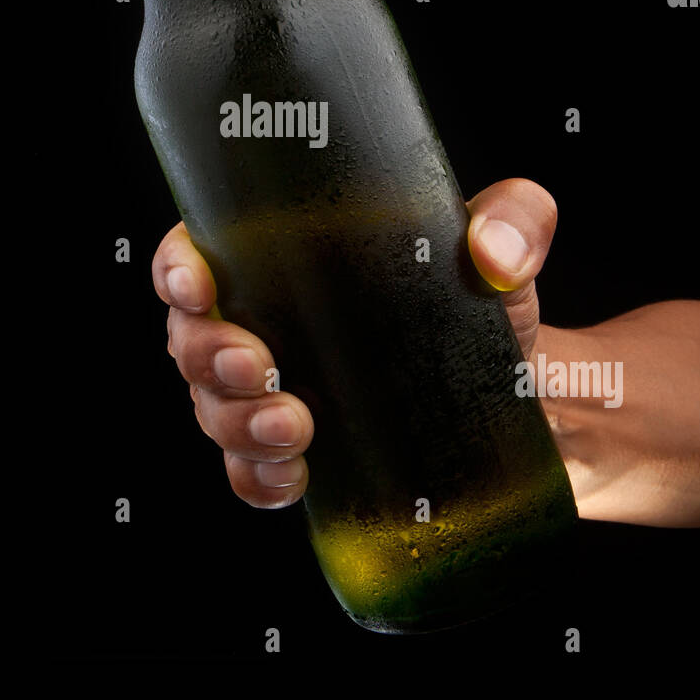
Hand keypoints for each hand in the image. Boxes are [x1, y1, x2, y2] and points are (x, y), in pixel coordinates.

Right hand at [152, 178, 555, 509]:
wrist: (523, 391)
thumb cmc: (490, 299)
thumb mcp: (508, 243)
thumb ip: (515, 220)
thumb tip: (494, 252)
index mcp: (285, 253)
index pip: (197, 249)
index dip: (177, 266)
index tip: (198, 283)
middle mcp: (262, 319)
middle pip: (191, 337)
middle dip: (208, 355)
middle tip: (259, 365)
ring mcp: (270, 392)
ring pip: (211, 408)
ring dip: (236, 422)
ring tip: (294, 425)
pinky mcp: (296, 452)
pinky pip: (247, 474)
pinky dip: (258, 480)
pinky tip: (294, 477)